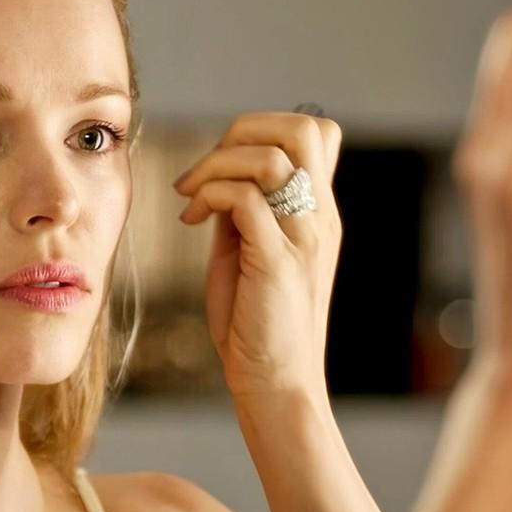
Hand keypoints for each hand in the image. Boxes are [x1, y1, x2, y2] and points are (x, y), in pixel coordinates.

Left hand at [174, 111, 344, 401]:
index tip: (228, 164)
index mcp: (319, 212)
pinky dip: (209, 195)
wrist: (276, 382)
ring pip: (271, 156)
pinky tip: (192, 219)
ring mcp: (303, 238)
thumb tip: (217, 177)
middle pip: (303, 128)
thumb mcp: (251, 252)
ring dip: (218, 164)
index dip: (268, 128)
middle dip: (243, 130)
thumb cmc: (258, 323)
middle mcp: (320, 217)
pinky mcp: (278, 262)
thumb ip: (243, 212)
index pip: (318, 133)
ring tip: (191, 195)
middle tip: (209, 168)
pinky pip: (244, 199)